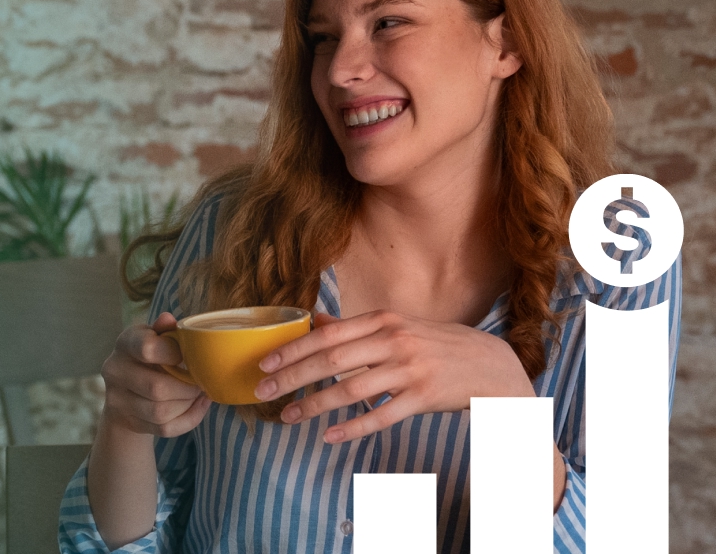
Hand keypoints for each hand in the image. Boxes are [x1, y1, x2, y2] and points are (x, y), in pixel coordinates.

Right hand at [100, 312, 211, 436]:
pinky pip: (163, 428)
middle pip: (157, 388)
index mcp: (124, 343)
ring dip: (187, 404)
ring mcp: (117, 399)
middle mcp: (114, 370)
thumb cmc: (149, 358)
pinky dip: (188, 419)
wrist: (127, 390)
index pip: (147, 349)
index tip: (187, 356)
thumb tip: (168, 319)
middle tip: (201, 383)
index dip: (174, 354)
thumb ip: (164, 330)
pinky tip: (196, 407)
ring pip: (161, 412)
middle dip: (187, 388)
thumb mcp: (155, 338)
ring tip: (197, 394)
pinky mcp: (127, 421)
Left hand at [253, 310, 534, 442]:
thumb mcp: (399, 326)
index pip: (327, 334)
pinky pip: (381, 415)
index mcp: (384, 320)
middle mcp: (394, 341)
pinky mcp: (423, 397)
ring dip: (314, 404)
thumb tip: (315, 320)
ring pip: (351, 389)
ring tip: (288, 416)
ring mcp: (410, 370)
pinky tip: (330, 435)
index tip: (264, 361)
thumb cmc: (439, 345)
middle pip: (331, 360)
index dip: (293, 348)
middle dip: (292, 376)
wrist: (494, 366)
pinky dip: (353, 427)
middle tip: (262, 390)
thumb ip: (357, 327)